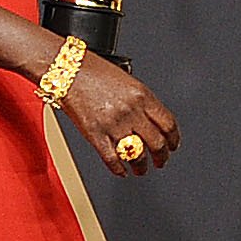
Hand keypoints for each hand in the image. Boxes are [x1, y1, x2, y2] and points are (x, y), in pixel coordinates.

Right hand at [59, 54, 178, 173]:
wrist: (66, 69)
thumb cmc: (93, 71)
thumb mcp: (127, 80)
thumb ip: (140, 101)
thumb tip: (150, 122)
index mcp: (142, 95)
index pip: (168, 124)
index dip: (174, 139)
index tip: (172, 146)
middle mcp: (131, 111)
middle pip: (157, 143)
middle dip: (161, 157)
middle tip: (160, 162)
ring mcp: (114, 124)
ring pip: (137, 155)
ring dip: (141, 166)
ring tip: (140, 169)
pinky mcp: (95, 134)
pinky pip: (112, 159)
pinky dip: (119, 169)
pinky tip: (121, 171)